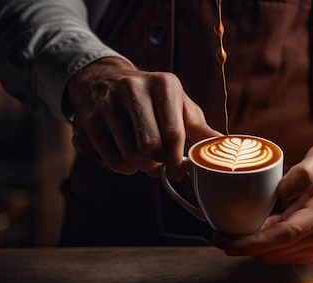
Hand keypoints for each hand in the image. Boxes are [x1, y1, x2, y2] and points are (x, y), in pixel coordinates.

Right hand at [66, 57, 221, 178]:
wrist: (106, 80)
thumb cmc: (152, 98)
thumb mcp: (178, 104)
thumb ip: (199, 127)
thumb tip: (224, 144)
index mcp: (163, 84)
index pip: (173, 132)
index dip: (178, 159)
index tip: (179, 172)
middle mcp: (133, 89)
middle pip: (150, 146)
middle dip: (159, 163)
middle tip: (162, 164)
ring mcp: (107, 104)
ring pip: (130, 156)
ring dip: (142, 167)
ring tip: (146, 160)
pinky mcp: (88, 121)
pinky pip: (112, 161)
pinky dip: (124, 168)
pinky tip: (129, 157)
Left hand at [214, 142, 312, 264]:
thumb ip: (304, 172)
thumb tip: (283, 190)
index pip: (285, 234)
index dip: (255, 242)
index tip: (229, 244)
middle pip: (277, 249)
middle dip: (246, 247)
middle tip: (218, 236)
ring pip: (277, 255)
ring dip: (253, 248)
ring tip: (232, 233)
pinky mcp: (311, 248)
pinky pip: (282, 254)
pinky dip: (264, 247)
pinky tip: (253, 233)